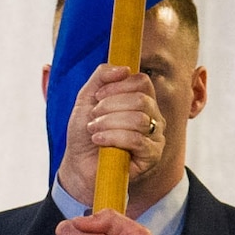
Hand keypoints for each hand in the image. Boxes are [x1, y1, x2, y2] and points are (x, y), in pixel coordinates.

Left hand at [55, 65, 164, 205]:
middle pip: (141, 100)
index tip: (98, 97)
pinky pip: (137, 140)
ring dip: (109, 123)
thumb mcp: (87, 98)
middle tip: (93, 117)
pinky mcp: (152, 156)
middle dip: (110, 106)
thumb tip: (123, 68)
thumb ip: (102, 76)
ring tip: (94, 130)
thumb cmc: (86, 133)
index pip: (142, 82)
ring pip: (139, 119)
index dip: (118, 85)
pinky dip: (113, 137)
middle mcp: (154, 117)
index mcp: (142, 101)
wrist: (79, 166)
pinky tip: (100, 141)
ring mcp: (155, 137)